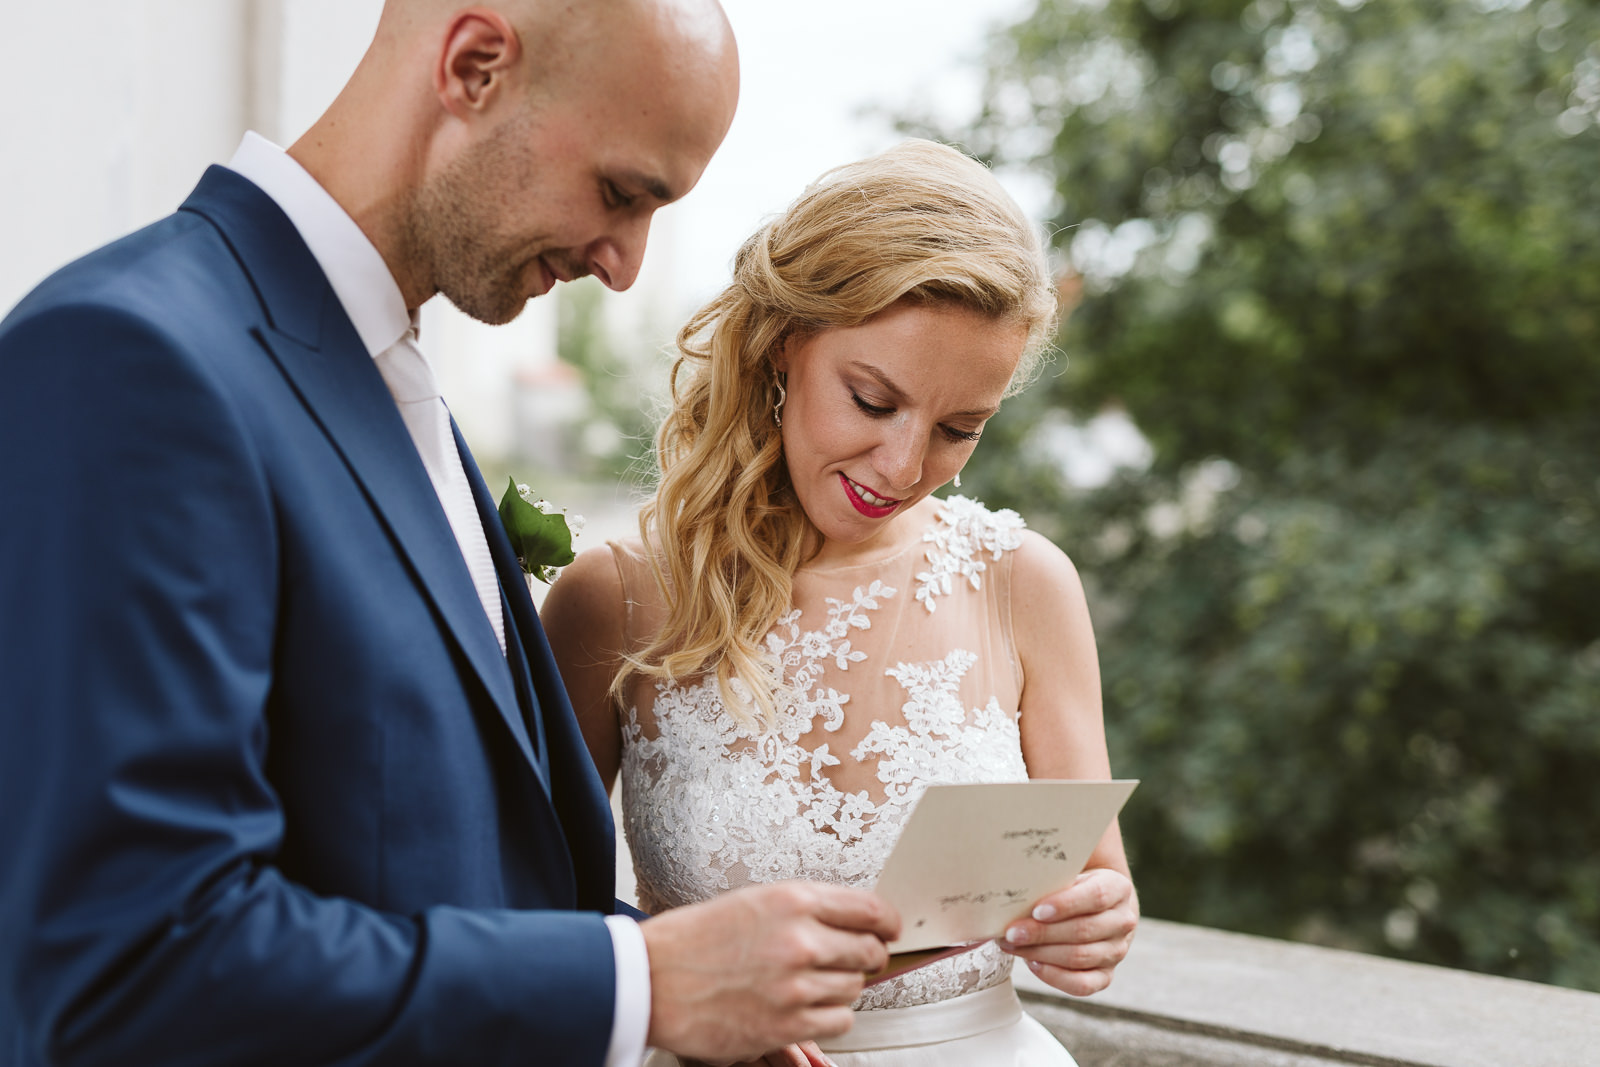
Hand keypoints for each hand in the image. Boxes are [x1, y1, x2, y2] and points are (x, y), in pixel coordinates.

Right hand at [643, 881, 898, 1063]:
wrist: (650, 980)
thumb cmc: (694, 939)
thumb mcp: (753, 902)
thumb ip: (805, 909)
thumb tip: (855, 922)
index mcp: (793, 900)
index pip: (869, 909)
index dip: (888, 922)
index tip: (890, 929)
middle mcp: (800, 940)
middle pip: (869, 952)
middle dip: (867, 956)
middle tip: (854, 959)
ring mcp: (796, 986)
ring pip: (856, 988)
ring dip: (842, 987)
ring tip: (811, 983)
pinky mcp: (787, 1025)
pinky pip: (840, 1021)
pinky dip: (830, 1016)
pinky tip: (805, 1007)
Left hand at [999, 867, 1136, 995]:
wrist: (1097, 907)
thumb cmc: (1073, 886)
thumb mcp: (1068, 873)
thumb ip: (1051, 877)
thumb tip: (1017, 889)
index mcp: (1118, 889)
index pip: (1096, 896)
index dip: (1065, 905)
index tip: (1036, 910)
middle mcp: (1123, 922)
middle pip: (1083, 930)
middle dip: (1042, 933)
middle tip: (1011, 932)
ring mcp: (1117, 951)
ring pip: (1079, 957)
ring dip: (1040, 953)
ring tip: (1011, 945)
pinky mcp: (1106, 975)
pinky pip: (1082, 985)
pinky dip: (1055, 976)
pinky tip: (1032, 963)